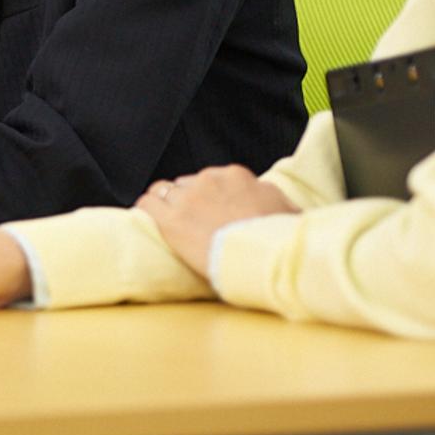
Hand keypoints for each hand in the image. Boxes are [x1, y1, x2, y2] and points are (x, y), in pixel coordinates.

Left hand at [137, 165, 297, 276]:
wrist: (263, 259)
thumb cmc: (278, 239)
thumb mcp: (288, 210)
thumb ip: (274, 198)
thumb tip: (275, 201)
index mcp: (236, 175)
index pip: (213, 178)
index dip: (210, 196)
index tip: (214, 211)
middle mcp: (209, 180)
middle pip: (187, 184)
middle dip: (189, 201)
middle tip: (196, 223)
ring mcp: (188, 198)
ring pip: (164, 191)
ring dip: (167, 205)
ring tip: (172, 222)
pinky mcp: (170, 220)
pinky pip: (147, 204)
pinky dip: (147, 210)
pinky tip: (151, 219)